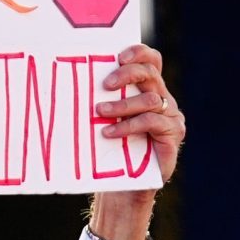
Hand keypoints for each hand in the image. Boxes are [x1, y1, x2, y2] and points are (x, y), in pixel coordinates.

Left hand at [86, 43, 183, 239]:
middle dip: (127, 74)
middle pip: (150, 73)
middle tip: (105, 85)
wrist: (124, 187)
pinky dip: (128, 125)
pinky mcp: (173, 134)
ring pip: (150, 99)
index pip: (151, 60)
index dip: (138, 53)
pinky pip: (152, 122)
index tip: (118, 56)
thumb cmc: (110, 150)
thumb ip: (99, 100)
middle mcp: (162, 99)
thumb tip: (66, 82)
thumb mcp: (103, 121)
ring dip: (122, 105)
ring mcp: (170, 116)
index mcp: (147, 89)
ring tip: (99, 112)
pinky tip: (109, 132)